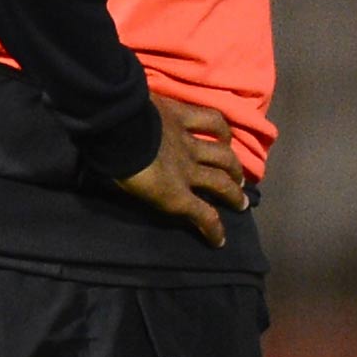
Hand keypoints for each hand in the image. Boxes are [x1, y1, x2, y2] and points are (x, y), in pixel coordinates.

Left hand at [113, 95, 247, 247]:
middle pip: (221, 184)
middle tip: (242, 202)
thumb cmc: (115, 165)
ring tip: (239, 174)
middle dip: (234, 196)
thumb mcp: (132, 191)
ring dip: (235, 167)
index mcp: (173, 194)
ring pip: (223, 157)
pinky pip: (212, 121)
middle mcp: (188, 171)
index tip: (220, 240)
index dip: (215, 230)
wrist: (115, 130)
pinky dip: (223, 130)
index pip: (203, 216)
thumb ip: (153, 193)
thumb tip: (160, 192)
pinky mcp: (184, 116)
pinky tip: (226, 136)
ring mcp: (189, 143)